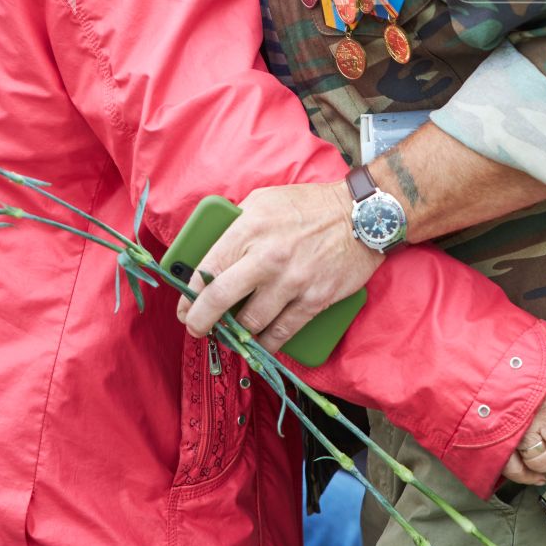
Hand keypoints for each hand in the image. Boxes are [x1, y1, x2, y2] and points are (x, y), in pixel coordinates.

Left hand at [177, 182, 381, 353]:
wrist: (360, 215)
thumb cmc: (307, 207)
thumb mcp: (263, 202)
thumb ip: (235, 226)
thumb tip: (209, 254)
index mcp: (248, 229)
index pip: (206, 269)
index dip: (189, 296)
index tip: (184, 308)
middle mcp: (267, 257)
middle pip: (220, 300)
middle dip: (201, 322)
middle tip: (197, 329)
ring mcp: (292, 281)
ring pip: (250, 323)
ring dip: (236, 334)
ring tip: (231, 334)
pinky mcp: (315, 299)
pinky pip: (283, 333)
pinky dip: (267, 344)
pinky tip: (259, 344)